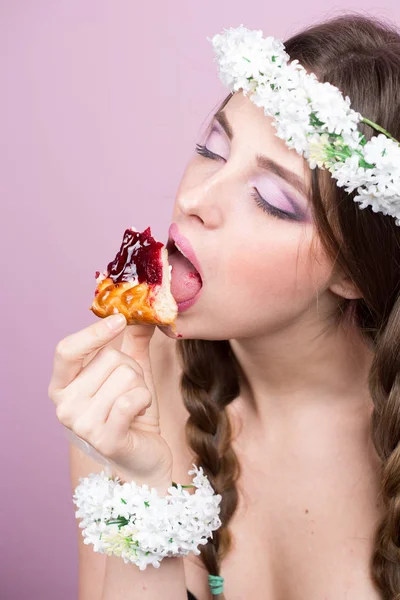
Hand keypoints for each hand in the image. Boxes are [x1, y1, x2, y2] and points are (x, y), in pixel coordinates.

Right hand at [48, 314, 172, 491]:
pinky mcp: (103, 440)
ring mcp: (80, 424)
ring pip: (125, 376)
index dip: (93, 332)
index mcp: (62, 385)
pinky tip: (140, 413)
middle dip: (132, 369)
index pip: (67, 350)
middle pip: (109, 358)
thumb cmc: (132, 411)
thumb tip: (142, 314)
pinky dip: (144, 400)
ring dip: (140, 386)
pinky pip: (131, 399)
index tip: (120, 319)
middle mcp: (63, 405)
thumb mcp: (131, 372)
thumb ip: (133, 342)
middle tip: (130, 391)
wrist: (144, 456)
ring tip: (134, 405)